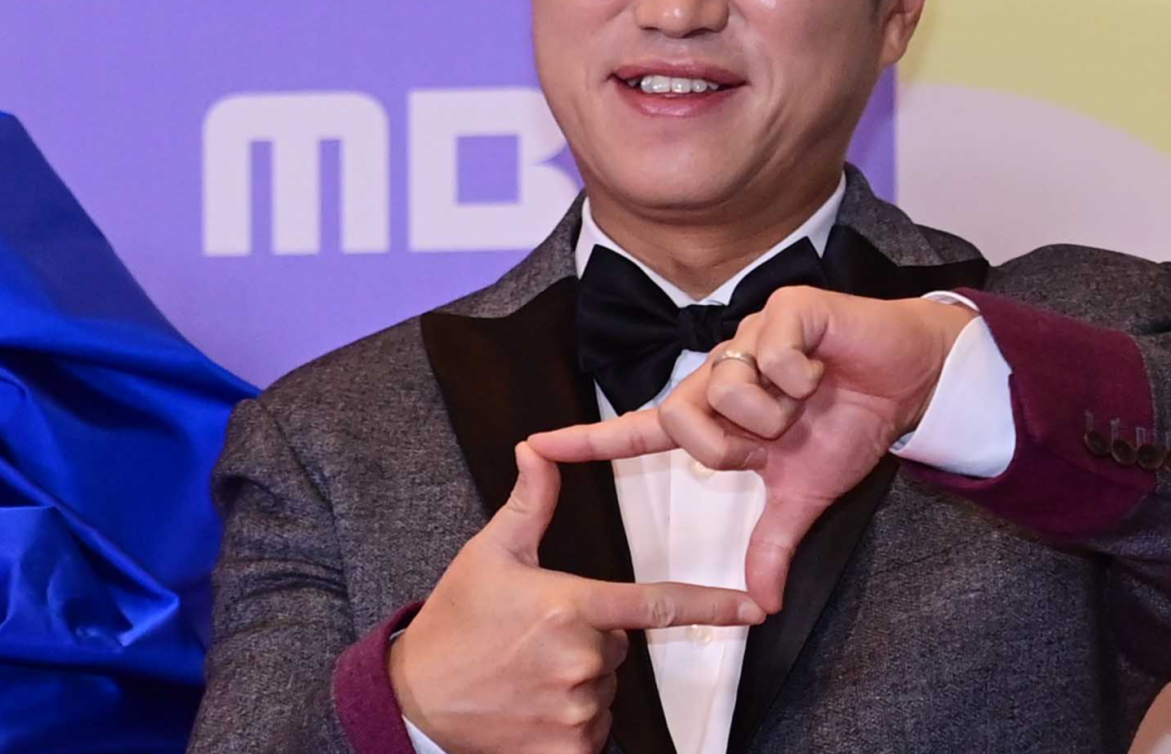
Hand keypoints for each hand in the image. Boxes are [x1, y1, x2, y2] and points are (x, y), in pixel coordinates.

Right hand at [389, 442, 764, 753]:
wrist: (414, 699)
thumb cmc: (454, 621)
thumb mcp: (489, 554)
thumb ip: (530, 504)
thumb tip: (538, 448)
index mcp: (571, 605)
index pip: (657, 604)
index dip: (713, 606)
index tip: (756, 607)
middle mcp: (581, 659)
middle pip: (619, 645)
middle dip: (593, 639)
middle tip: (537, 639)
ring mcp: (576, 711)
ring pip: (606, 689)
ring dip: (581, 682)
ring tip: (527, 675)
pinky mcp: (567, 753)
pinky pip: (593, 733)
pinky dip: (572, 722)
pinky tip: (531, 707)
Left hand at [529, 288, 976, 614]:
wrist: (909, 378)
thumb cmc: (852, 422)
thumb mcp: (805, 494)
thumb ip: (773, 542)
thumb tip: (760, 604)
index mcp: (718, 414)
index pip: (642, 430)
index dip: (587, 440)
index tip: (532, 447)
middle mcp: (721, 372)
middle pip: (684, 420)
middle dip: (736, 442)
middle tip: (783, 432)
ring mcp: (749, 337)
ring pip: (727, 390)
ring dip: (778, 410)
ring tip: (809, 395)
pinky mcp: (784, 310)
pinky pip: (770, 354)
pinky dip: (803, 372)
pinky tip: (823, 366)